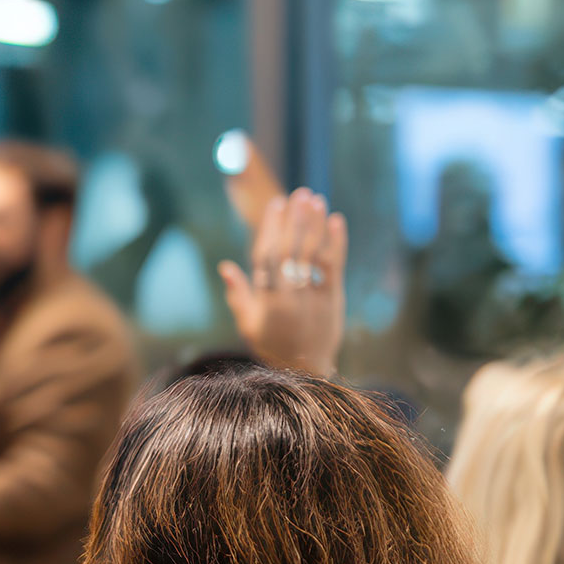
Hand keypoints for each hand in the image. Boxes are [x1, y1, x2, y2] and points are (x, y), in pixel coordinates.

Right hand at [218, 188, 346, 376]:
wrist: (305, 370)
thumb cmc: (272, 344)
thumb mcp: (248, 322)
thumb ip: (239, 294)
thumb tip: (226, 266)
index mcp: (266, 299)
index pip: (267, 256)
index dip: (271, 228)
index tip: (276, 204)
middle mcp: (289, 295)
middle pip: (291, 250)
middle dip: (296, 219)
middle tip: (300, 193)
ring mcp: (312, 297)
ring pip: (313, 254)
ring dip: (315, 225)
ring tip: (316, 199)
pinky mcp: (333, 299)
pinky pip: (334, 267)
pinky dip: (337, 243)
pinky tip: (336, 220)